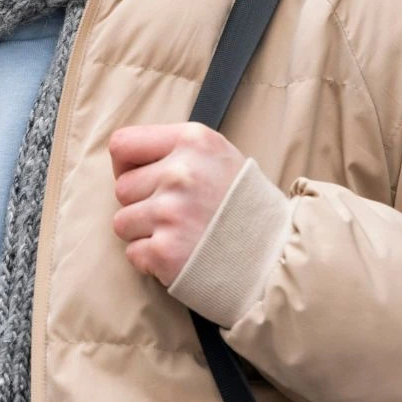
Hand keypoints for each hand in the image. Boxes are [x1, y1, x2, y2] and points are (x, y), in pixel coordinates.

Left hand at [109, 122, 246, 286]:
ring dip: (145, 233)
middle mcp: (180, 173)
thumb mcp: (220, 157)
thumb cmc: (246, 207)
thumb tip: (125, 159)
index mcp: (193, 141)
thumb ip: (176, 151)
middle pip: (121, 188)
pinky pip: (133, 254)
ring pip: (122, 222)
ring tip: (182, 236)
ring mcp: (171, 213)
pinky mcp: (165, 252)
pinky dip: (152, 260)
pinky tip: (182, 257)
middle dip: (141, 204)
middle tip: (177, 215)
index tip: (143, 179)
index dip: (125, 165)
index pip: (122, 144)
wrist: (279, 259)